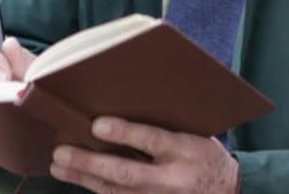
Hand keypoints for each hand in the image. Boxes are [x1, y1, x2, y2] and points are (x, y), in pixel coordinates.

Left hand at [50, 117, 239, 193]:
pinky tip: (78, 178)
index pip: (152, 140)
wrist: (229, 192)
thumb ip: (165, 124)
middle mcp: (172, 179)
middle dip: (91, 163)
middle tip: (62, 152)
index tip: (97, 124)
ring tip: (59, 164)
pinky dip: (96, 189)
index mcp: (186, 150)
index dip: (124, 133)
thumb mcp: (195, 132)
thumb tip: (124, 103)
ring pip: (116, 191)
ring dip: (84, 178)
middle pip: (126, 173)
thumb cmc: (206, 154)